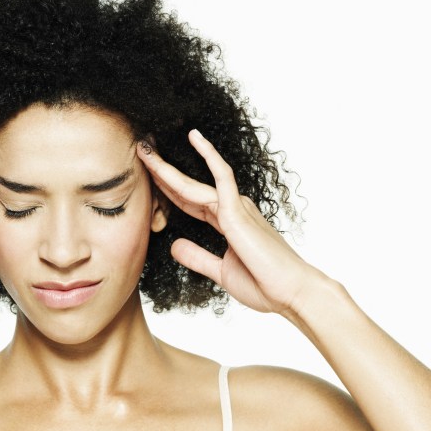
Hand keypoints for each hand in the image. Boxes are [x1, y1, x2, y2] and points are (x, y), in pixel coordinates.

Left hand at [137, 129, 318, 314]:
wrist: (290, 293)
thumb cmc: (264, 284)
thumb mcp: (221, 272)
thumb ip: (198, 257)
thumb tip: (174, 245)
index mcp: (227, 222)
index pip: (189, 201)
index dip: (167, 189)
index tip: (148, 176)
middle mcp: (231, 209)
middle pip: (186, 188)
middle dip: (161, 172)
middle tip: (140, 152)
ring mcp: (235, 207)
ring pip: (193, 183)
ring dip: (166, 168)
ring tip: (145, 149)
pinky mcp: (238, 210)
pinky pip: (221, 176)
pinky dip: (208, 155)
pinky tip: (194, 137)